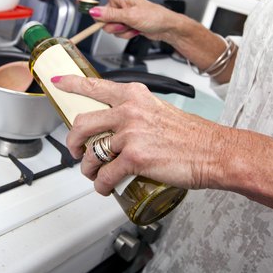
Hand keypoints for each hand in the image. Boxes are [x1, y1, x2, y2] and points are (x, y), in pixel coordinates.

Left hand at [52, 74, 231, 194]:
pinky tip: (105, 188)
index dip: (72, 85)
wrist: (214, 151)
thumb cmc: (192, 135)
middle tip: (74, 150)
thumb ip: (137, 113)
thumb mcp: (159, 111)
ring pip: (91, 153)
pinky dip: (101, 185)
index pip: (95, 87)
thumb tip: (117, 127)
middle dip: (71, 141)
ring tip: (93, 174)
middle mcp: (129, 110)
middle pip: (83, 123)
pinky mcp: (134, 157)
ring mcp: (130, 134)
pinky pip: (105, 175)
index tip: (58, 84)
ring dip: (87, 168)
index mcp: (134, 96)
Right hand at [78, 0, 183, 41]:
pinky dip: (124, 33)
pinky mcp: (126, 22)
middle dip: (108, 22)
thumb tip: (93, 13)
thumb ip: (109, 15)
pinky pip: (117, 30)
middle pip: (101, 12)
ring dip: (118, 29)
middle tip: (118, 24)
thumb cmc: (154, 16)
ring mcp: (123, 13)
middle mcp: (120, 2)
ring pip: (109, 24)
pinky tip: (134, 30)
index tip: (81, 3)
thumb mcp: (129, 16)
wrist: (167, 27)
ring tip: (131, 27)